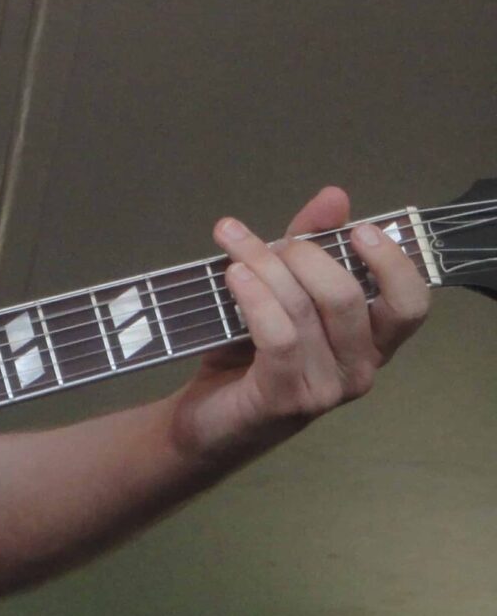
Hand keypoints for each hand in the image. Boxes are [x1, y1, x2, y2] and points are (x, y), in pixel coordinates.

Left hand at [172, 186, 429, 461]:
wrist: (204, 419)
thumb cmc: (248, 355)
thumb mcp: (279, 292)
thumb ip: (308, 246)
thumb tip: (335, 196)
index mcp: (370, 341)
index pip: (411, 303)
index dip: (393, 262)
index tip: (359, 229)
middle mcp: (360, 367)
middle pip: (348, 296)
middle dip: (305, 255)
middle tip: (270, 242)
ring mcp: (326, 388)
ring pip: (304, 309)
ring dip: (264, 265)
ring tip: (233, 243)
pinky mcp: (286, 399)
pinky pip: (277, 336)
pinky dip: (254, 297)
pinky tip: (233, 274)